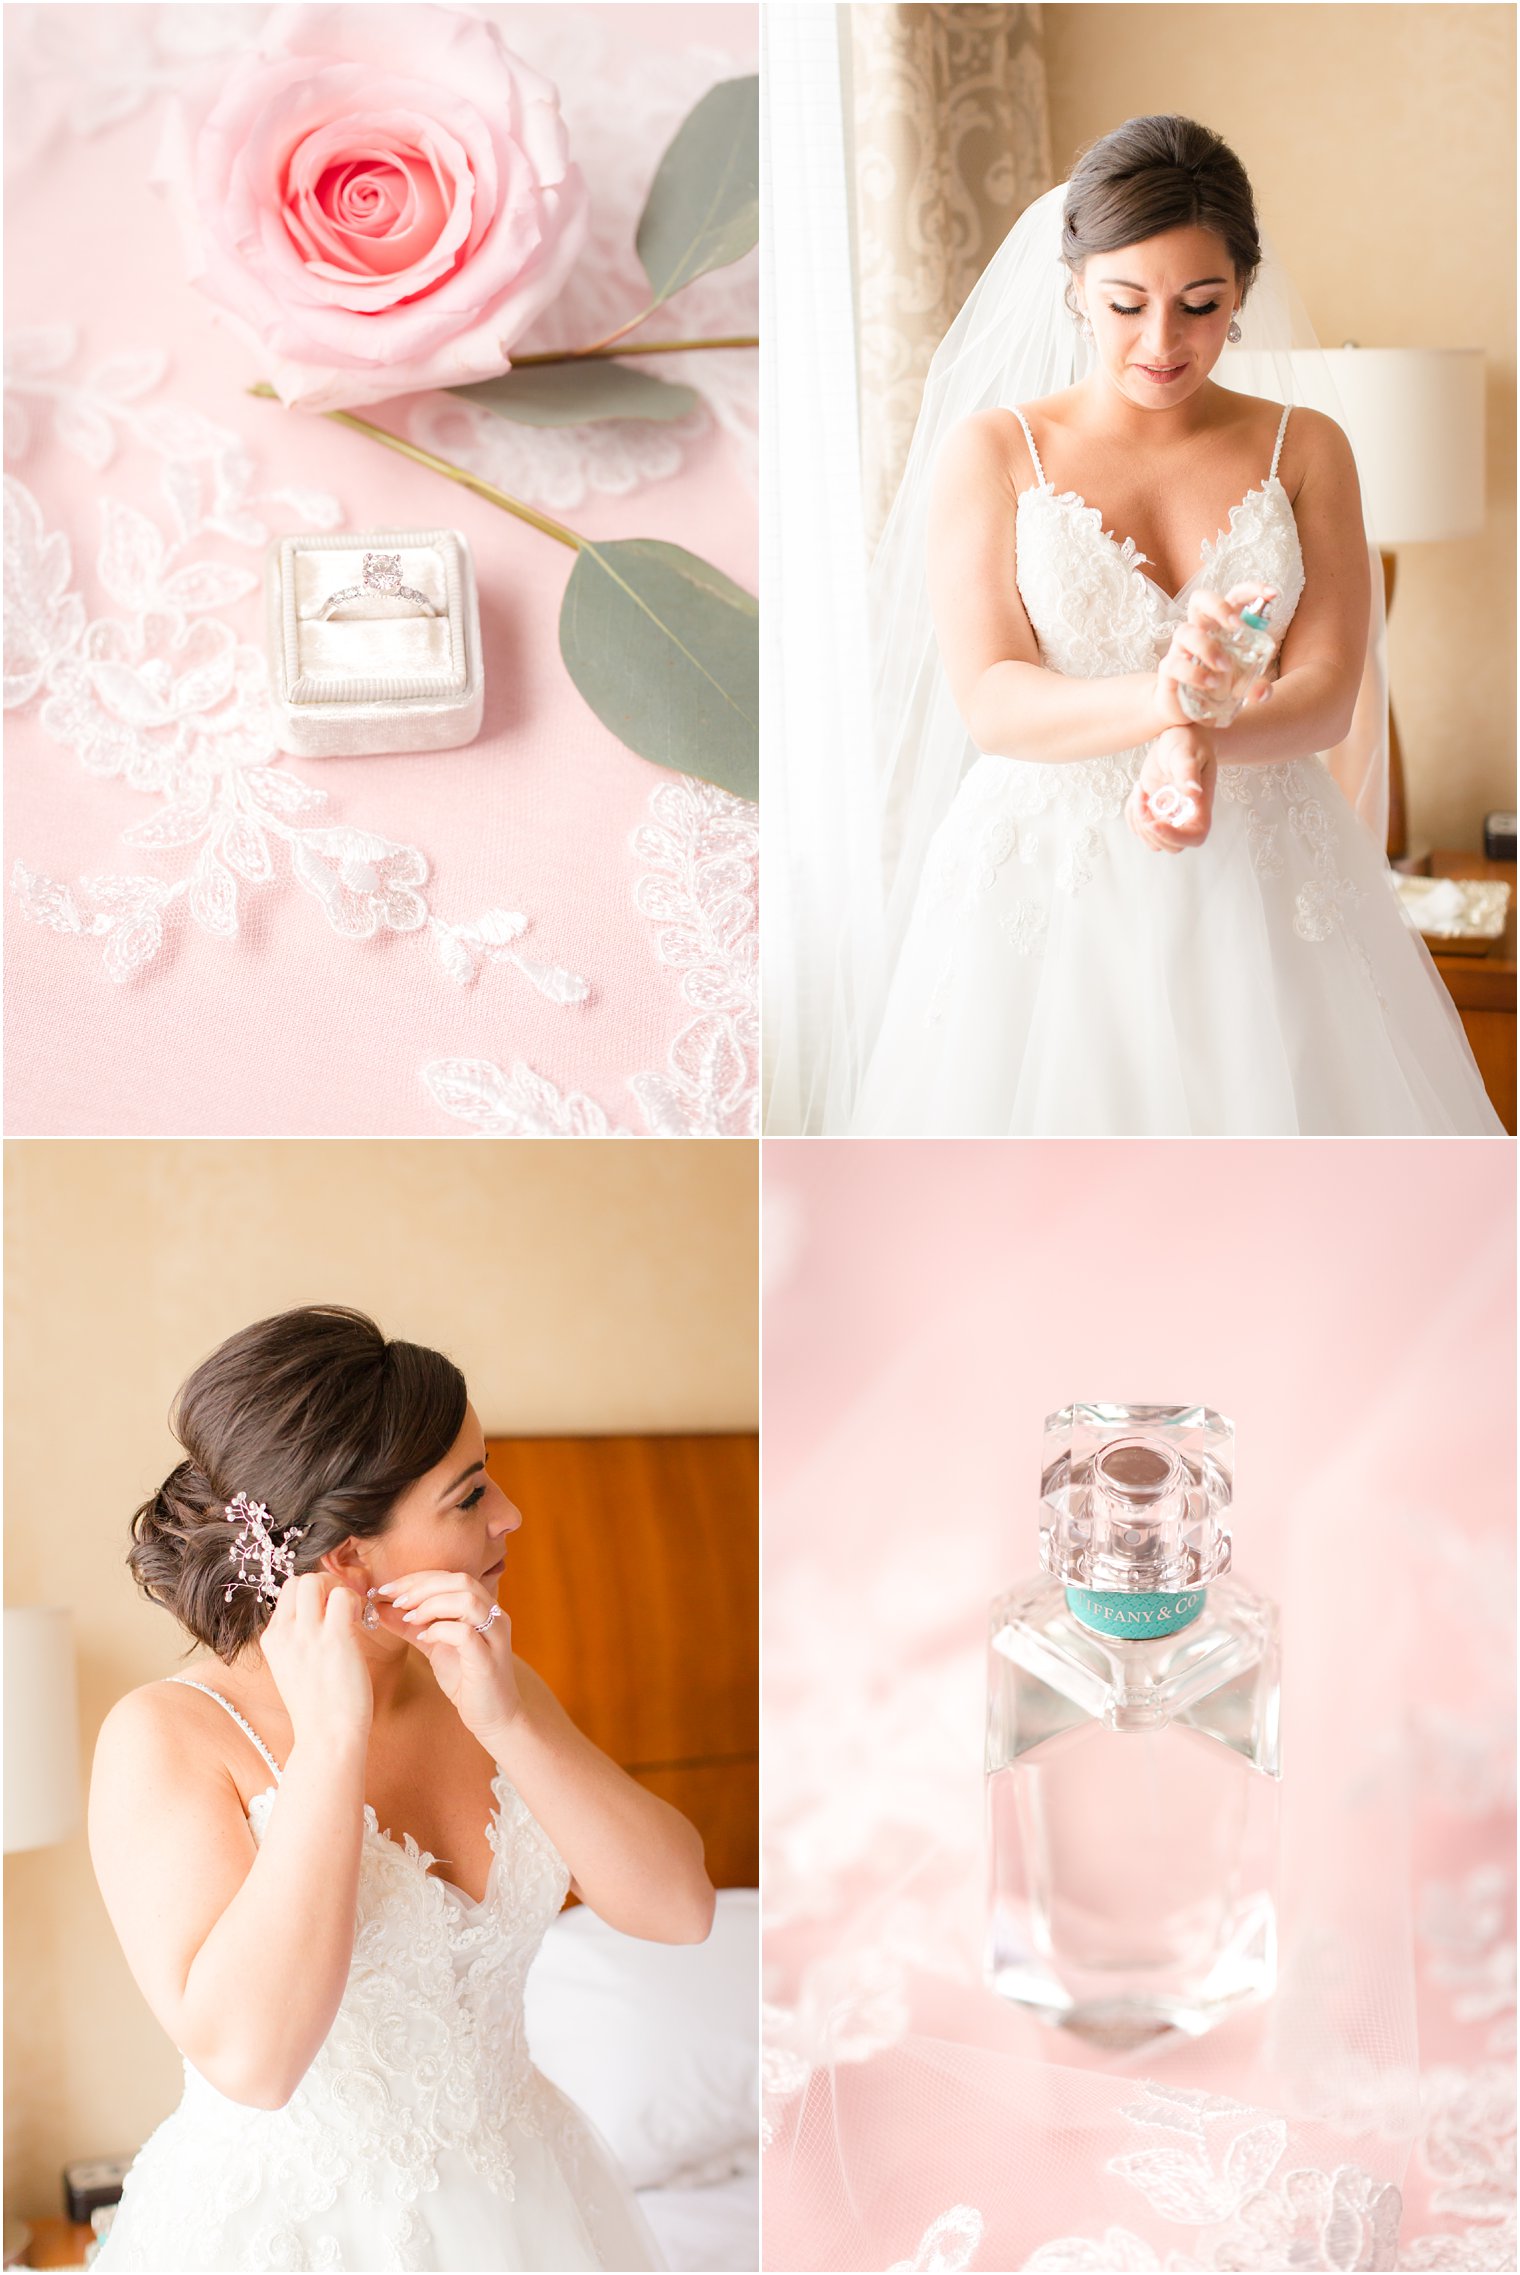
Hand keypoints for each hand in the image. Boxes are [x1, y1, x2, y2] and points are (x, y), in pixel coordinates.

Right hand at [260, 1573, 372, 1747]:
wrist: (327, 1738)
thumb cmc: (318, 1707)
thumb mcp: (293, 1668)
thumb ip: (298, 1641)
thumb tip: (318, 1616)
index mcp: (272, 1639)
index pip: (287, 1592)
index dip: (312, 1593)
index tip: (328, 1611)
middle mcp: (285, 1634)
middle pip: (300, 1580)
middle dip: (325, 1584)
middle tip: (341, 1607)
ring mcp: (308, 1636)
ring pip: (317, 1580)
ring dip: (340, 1590)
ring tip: (351, 1614)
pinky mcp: (335, 1639)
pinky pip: (343, 1596)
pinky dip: (355, 1601)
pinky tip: (360, 1622)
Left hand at [373, 1571, 520, 1749]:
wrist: (493, 1717)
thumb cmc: (466, 1678)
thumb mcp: (434, 1645)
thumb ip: (411, 1625)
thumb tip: (381, 1607)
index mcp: (482, 1607)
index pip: (450, 1576)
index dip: (417, 1578)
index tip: (387, 1589)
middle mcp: (494, 1615)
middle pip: (460, 1581)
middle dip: (422, 1587)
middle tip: (395, 1601)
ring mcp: (494, 1637)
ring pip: (467, 1600)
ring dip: (431, 1605)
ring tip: (410, 1619)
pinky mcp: (488, 1661)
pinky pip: (465, 1634)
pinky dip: (439, 1631)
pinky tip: (424, 1640)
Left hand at [1128, 724, 1217, 853]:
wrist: (1177, 736)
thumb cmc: (1188, 741)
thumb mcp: (1186, 752)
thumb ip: (1188, 773)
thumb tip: (1194, 793)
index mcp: (1201, 806)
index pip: (1194, 837)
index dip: (1174, 837)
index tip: (1153, 823)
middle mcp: (1187, 817)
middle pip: (1171, 846)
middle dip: (1150, 828)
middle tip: (1143, 798)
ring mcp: (1170, 817)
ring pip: (1152, 841)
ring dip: (1139, 820)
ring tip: (1140, 789)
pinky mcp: (1154, 813)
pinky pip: (1138, 828)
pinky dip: (1131, 814)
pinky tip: (1138, 791)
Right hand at [1154, 583, 1278, 729]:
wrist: (1187, 714)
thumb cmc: (1218, 690)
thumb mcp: (1244, 690)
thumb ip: (1258, 689)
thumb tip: (1261, 691)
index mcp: (1222, 627)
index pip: (1234, 598)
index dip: (1251, 590)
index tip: (1272, 594)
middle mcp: (1200, 631)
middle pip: (1200, 600)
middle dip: (1219, 606)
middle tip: (1236, 626)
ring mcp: (1182, 649)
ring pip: (1185, 631)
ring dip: (1207, 646)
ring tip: (1225, 667)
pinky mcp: (1169, 669)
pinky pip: (1175, 663)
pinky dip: (1194, 673)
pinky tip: (1210, 683)